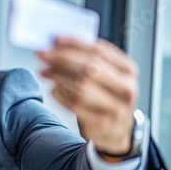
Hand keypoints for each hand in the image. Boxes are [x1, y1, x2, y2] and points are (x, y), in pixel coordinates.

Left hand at [37, 38, 138, 158]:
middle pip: (90, 67)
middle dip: (62, 58)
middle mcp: (127, 88)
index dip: (75, 43)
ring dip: (57, 76)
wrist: (116, 130)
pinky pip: (75, 105)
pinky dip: (60, 95)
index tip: (55, 39)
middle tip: (42, 54)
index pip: (100, 51)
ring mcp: (116, 108)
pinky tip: (52, 89)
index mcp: (129, 70)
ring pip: (81, 86)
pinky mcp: (101, 123)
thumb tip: (58, 45)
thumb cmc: (106, 96)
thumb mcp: (107, 76)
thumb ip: (89, 60)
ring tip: (44, 71)